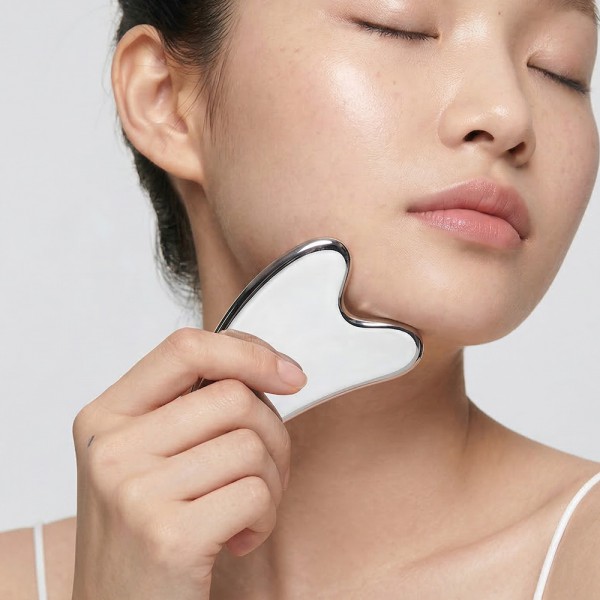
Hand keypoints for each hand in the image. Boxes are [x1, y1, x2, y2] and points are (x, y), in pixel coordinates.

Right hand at [71, 328, 306, 599]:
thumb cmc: (147, 529)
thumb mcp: (150, 455)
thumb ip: (191, 404)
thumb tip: (271, 365)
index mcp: (106, 415)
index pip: (185, 347)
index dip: (248, 351)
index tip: (289, 375)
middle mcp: (112, 447)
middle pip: (234, 397)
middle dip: (273, 432)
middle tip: (264, 470)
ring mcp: (135, 491)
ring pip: (252, 445)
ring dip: (271, 481)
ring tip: (244, 509)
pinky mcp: (168, 535)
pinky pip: (256, 494)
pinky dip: (265, 517)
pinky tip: (238, 538)